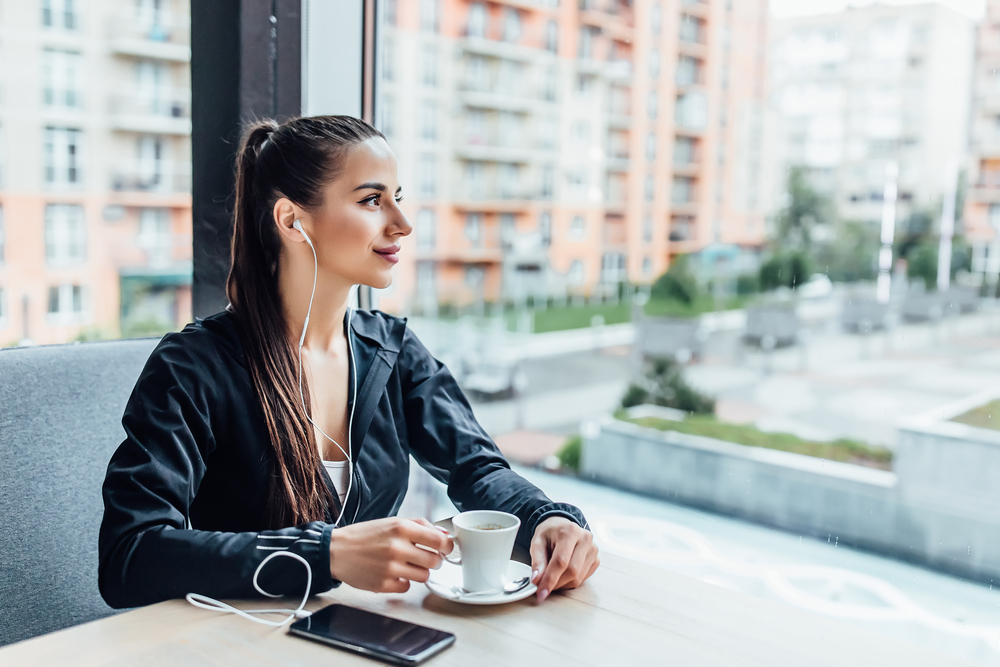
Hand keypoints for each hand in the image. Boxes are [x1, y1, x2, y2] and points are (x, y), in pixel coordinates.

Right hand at [329, 517, 452, 592]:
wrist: (337, 551)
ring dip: (420, 572)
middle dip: (434, 561)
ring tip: (407, 565)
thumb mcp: (392, 522)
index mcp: (401, 528)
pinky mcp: (382, 585)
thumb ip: (420, 525)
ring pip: (424, 576)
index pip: (439, 540)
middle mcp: (397, 548)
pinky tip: (394, 573)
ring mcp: (390, 568)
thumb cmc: (365, 535)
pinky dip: (403, 582)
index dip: (447, 546)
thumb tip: (444, 535)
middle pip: (434, 561)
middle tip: (427, 558)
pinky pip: (407, 587)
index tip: (446, 549)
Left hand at [529, 516, 599, 602]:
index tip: (541, 593)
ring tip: (552, 576)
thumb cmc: (549, 534)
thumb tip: (537, 580)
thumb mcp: (537, 542)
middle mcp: (585, 539)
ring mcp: (593, 549)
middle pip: (572, 571)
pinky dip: (570, 582)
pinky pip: (583, 579)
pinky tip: (563, 573)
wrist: (561, 527)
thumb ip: (537, 561)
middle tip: (543, 588)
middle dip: (556, 584)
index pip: (561, 561)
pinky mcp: (596, 559)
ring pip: (578, 578)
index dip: (550, 579)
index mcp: (569, 531)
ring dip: (562, 584)